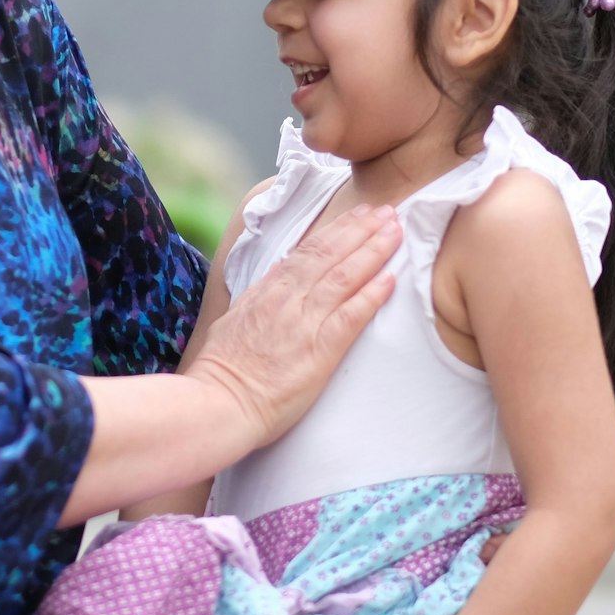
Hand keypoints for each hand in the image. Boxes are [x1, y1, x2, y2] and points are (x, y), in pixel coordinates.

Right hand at [184, 205, 399, 445]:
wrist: (219, 402)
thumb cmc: (222, 369)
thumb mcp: (235, 319)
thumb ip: (260, 294)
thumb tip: (278, 271)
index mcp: (267, 290)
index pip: (308, 250)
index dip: (338, 230)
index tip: (359, 216)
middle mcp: (288, 298)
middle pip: (331, 253)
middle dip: (362, 230)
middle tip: (388, 212)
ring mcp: (304, 321)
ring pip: (345, 275)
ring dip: (373, 250)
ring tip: (395, 232)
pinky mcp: (320, 349)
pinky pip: (351, 315)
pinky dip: (372, 295)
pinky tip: (390, 279)